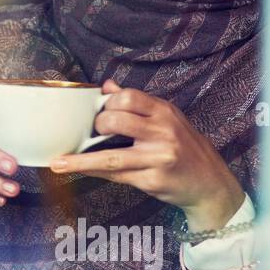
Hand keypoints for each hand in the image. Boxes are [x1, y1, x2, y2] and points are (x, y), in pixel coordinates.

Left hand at [47, 80, 243, 232]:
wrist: (210, 183)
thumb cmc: (184, 148)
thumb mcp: (167, 119)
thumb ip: (137, 104)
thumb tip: (107, 86)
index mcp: (164, 112)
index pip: (128, 97)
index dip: (107, 102)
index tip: (97, 109)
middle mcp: (163, 132)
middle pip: (117, 122)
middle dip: (97, 127)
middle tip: (93, 132)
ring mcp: (158, 158)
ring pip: (111, 156)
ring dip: (80, 160)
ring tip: (59, 162)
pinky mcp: (152, 180)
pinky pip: (116, 176)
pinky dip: (94, 173)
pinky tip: (78, 172)